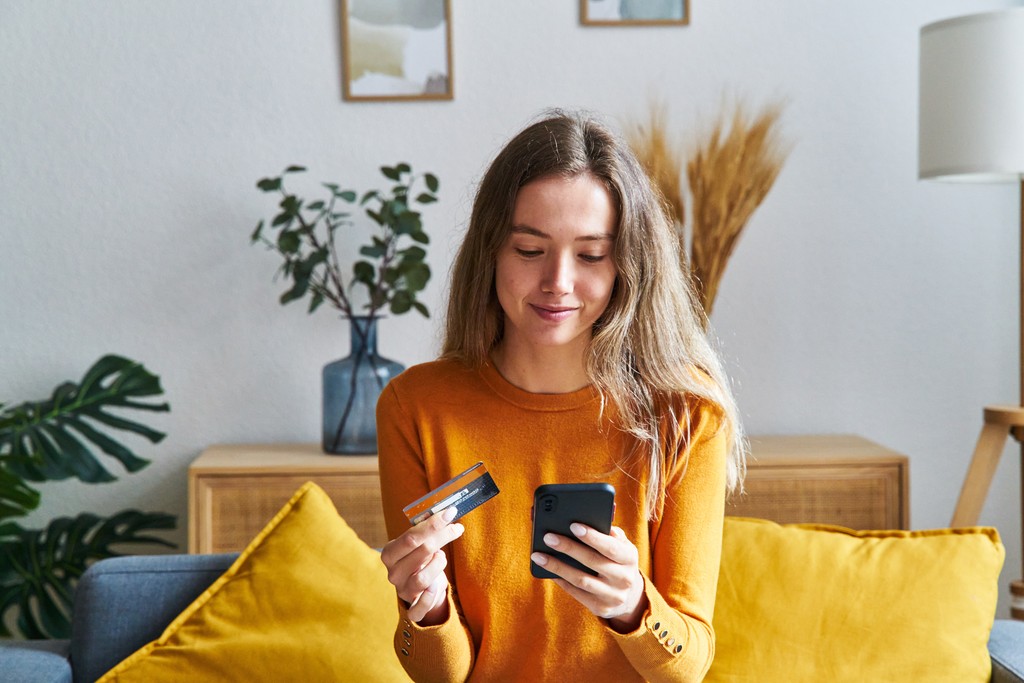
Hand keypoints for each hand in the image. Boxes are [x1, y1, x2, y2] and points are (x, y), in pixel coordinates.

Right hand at [380, 506, 464, 624]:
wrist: (421, 589)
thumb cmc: (421, 560)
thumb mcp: (419, 544)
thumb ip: (427, 530)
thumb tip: (446, 511)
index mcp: (389, 553)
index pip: (411, 537)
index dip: (432, 524)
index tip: (450, 512)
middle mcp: (393, 573)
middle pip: (421, 552)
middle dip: (442, 536)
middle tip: (456, 528)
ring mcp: (402, 591)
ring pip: (423, 578)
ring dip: (439, 563)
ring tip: (441, 557)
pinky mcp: (413, 608)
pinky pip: (421, 606)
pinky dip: (431, 596)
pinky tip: (437, 586)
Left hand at [530, 524, 648, 631]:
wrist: (629, 595)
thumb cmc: (617, 560)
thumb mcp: (621, 545)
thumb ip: (609, 531)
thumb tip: (592, 517)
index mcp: (630, 558)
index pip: (611, 547)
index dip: (593, 537)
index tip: (573, 526)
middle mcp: (624, 578)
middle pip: (592, 562)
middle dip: (568, 548)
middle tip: (548, 537)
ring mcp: (613, 596)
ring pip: (580, 579)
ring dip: (557, 566)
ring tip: (538, 555)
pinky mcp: (600, 608)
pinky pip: (576, 592)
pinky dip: (560, 580)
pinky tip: (547, 569)